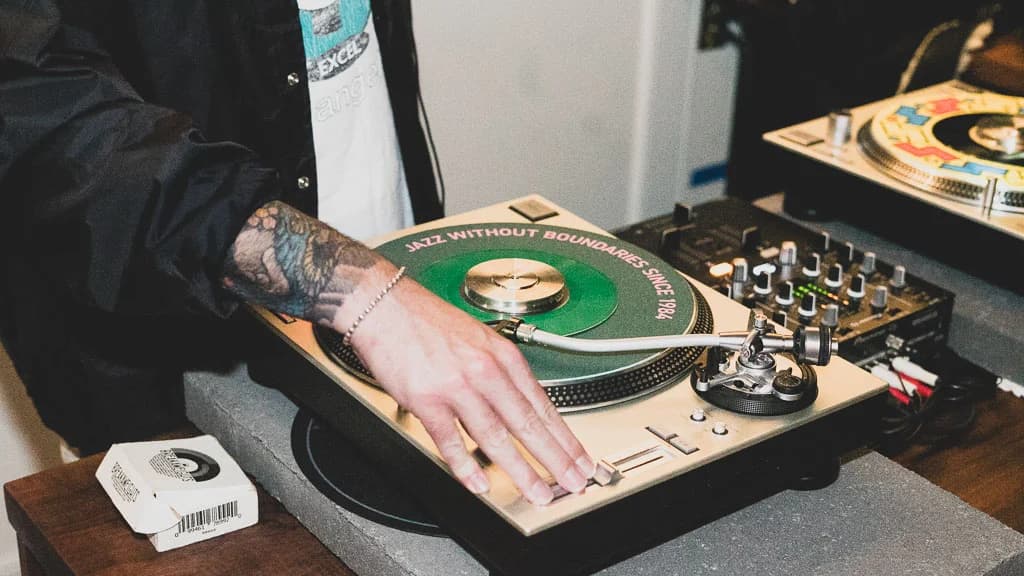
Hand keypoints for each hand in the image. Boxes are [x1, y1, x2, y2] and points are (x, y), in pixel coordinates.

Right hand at [343, 262, 594, 504]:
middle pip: (528, 422)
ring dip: (520, 470)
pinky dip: (465, 466)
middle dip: (556, 458)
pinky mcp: (427, 399)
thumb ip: (501, 371)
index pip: (542, 404)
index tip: (580, 458)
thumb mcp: (479, 338)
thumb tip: (521, 403)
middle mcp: (485, 370)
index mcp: (502, 356)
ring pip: (496, 436)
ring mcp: (457, 386)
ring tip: (537, 492)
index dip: (565, 436)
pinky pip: (450, 439)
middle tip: (574, 482)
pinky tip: (480, 484)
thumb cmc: (427, 321)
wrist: (384, 305)